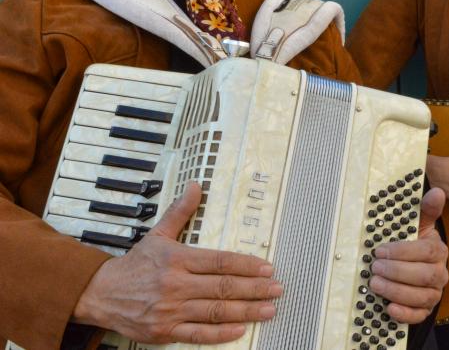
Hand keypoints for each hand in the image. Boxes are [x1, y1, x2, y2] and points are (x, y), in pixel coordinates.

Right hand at [72, 182, 280, 343]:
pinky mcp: (165, 331)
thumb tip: (196, 185)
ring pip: (215, 311)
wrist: (101, 294)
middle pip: (222, 287)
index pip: (219, 261)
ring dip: (246, 310)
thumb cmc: (135, 265)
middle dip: (254, 288)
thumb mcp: (158, 234)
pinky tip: (241, 329)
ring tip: (268, 309)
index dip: (246, 265)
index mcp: (177, 259)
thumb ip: (180, 212)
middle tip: (277, 288)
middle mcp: (176, 285)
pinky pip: (198, 334)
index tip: (267, 268)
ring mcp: (171, 310)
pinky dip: (221, 334)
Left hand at [368, 188, 448, 323]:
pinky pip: (419, 316)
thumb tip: (437, 191)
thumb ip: (426, 210)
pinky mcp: (425, 310)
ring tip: (374, 284)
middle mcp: (440, 273)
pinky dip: (404, 313)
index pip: (425, 251)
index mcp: (438, 251)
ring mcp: (434, 293)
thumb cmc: (414, 245)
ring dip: (396, 291)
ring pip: (421, 296)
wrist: (415, 269)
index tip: (380, 250)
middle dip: (396, 272)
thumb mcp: (418, 226)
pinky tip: (389, 307)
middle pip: (424, 276)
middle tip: (375, 267)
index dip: (402, 251)